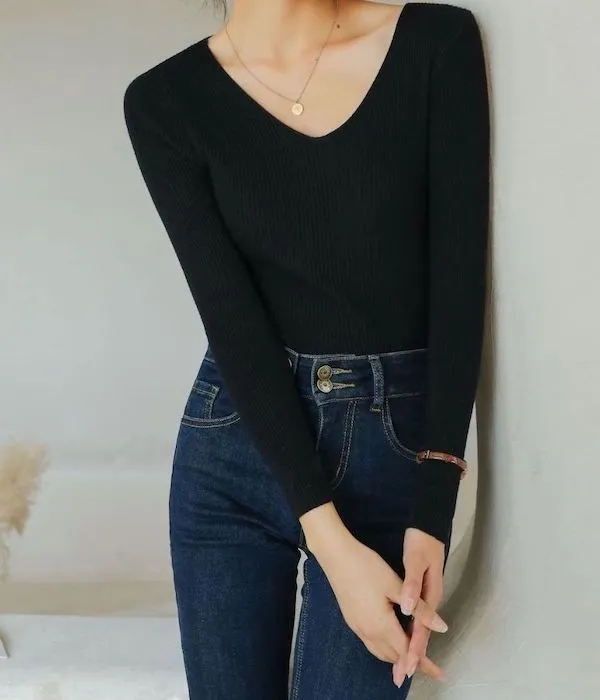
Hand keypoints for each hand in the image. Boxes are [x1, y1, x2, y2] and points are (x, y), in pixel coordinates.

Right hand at [300, 504, 448, 684]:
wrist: (336, 557)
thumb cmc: (368, 568)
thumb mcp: (397, 586)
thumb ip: (419, 610)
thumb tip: (442, 627)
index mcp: (382, 626)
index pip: (407, 653)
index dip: (425, 664)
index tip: (439, 673)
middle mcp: (368, 633)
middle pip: (394, 657)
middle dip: (412, 662)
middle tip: (429, 662)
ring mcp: (357, 628)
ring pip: (381, 652)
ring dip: (397, 657)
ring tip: (412, 654)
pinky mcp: (351, 621)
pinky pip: (372, 644)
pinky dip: (385, 648)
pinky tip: (391, 638)